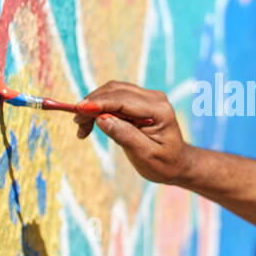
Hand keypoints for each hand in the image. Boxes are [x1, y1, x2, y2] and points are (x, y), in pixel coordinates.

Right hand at [74, 80, 190, 184]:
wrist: (177, 163)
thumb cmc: (164, 164)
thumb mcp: (145, 155)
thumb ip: (124, 135)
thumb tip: (101, 118)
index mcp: (160, 110)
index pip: (123, 100)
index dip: (99, 103)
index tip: (78, 111)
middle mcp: (154, 98)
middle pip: (115, 91)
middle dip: (92, 105)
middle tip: (78, 126)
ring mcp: (147, 97)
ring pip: (112, 92)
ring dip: (93, 106)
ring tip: (82, 129)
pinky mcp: (139, 101)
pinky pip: (114, 97)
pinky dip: (99, 108)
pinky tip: (91, 124)